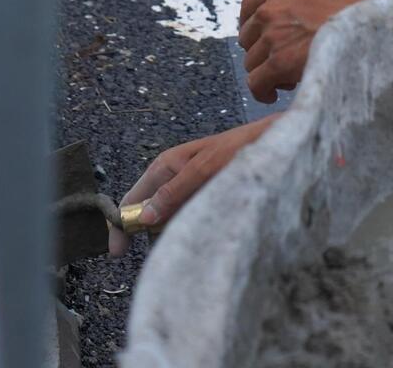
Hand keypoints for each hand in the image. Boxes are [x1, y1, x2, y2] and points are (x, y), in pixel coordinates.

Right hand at [108, 116, 277, 255]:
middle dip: (149, 235)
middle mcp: (173, 178)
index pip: (132, 199)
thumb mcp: (205, 168)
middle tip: (165, 252)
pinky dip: (190, 230)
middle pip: (148, 213)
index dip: (121, 225)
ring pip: (169, 219)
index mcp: (165, 166)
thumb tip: (143, 219)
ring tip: (189, 244)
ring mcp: (189, 189)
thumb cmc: (241, 148)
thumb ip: (175, 191)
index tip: (117, 253)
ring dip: (173, 234)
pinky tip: (203, 236)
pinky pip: (189, 219)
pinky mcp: (206, 198)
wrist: (275, 141)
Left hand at [237, 0, 371, 103]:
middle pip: (248, 38)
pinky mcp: (278, 61)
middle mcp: (271, 7)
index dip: (254, 27)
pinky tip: (275, 95)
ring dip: (267, 72)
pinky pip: (256, 83)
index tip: (262, 39)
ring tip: (289, 77)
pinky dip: (263, 92)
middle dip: (263, 52)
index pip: (249, 5)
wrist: (376, 28)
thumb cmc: (359, 14)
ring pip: (251, 63)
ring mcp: (273, 34)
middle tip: (284, 62)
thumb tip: (282, 31)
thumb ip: (295, 6)